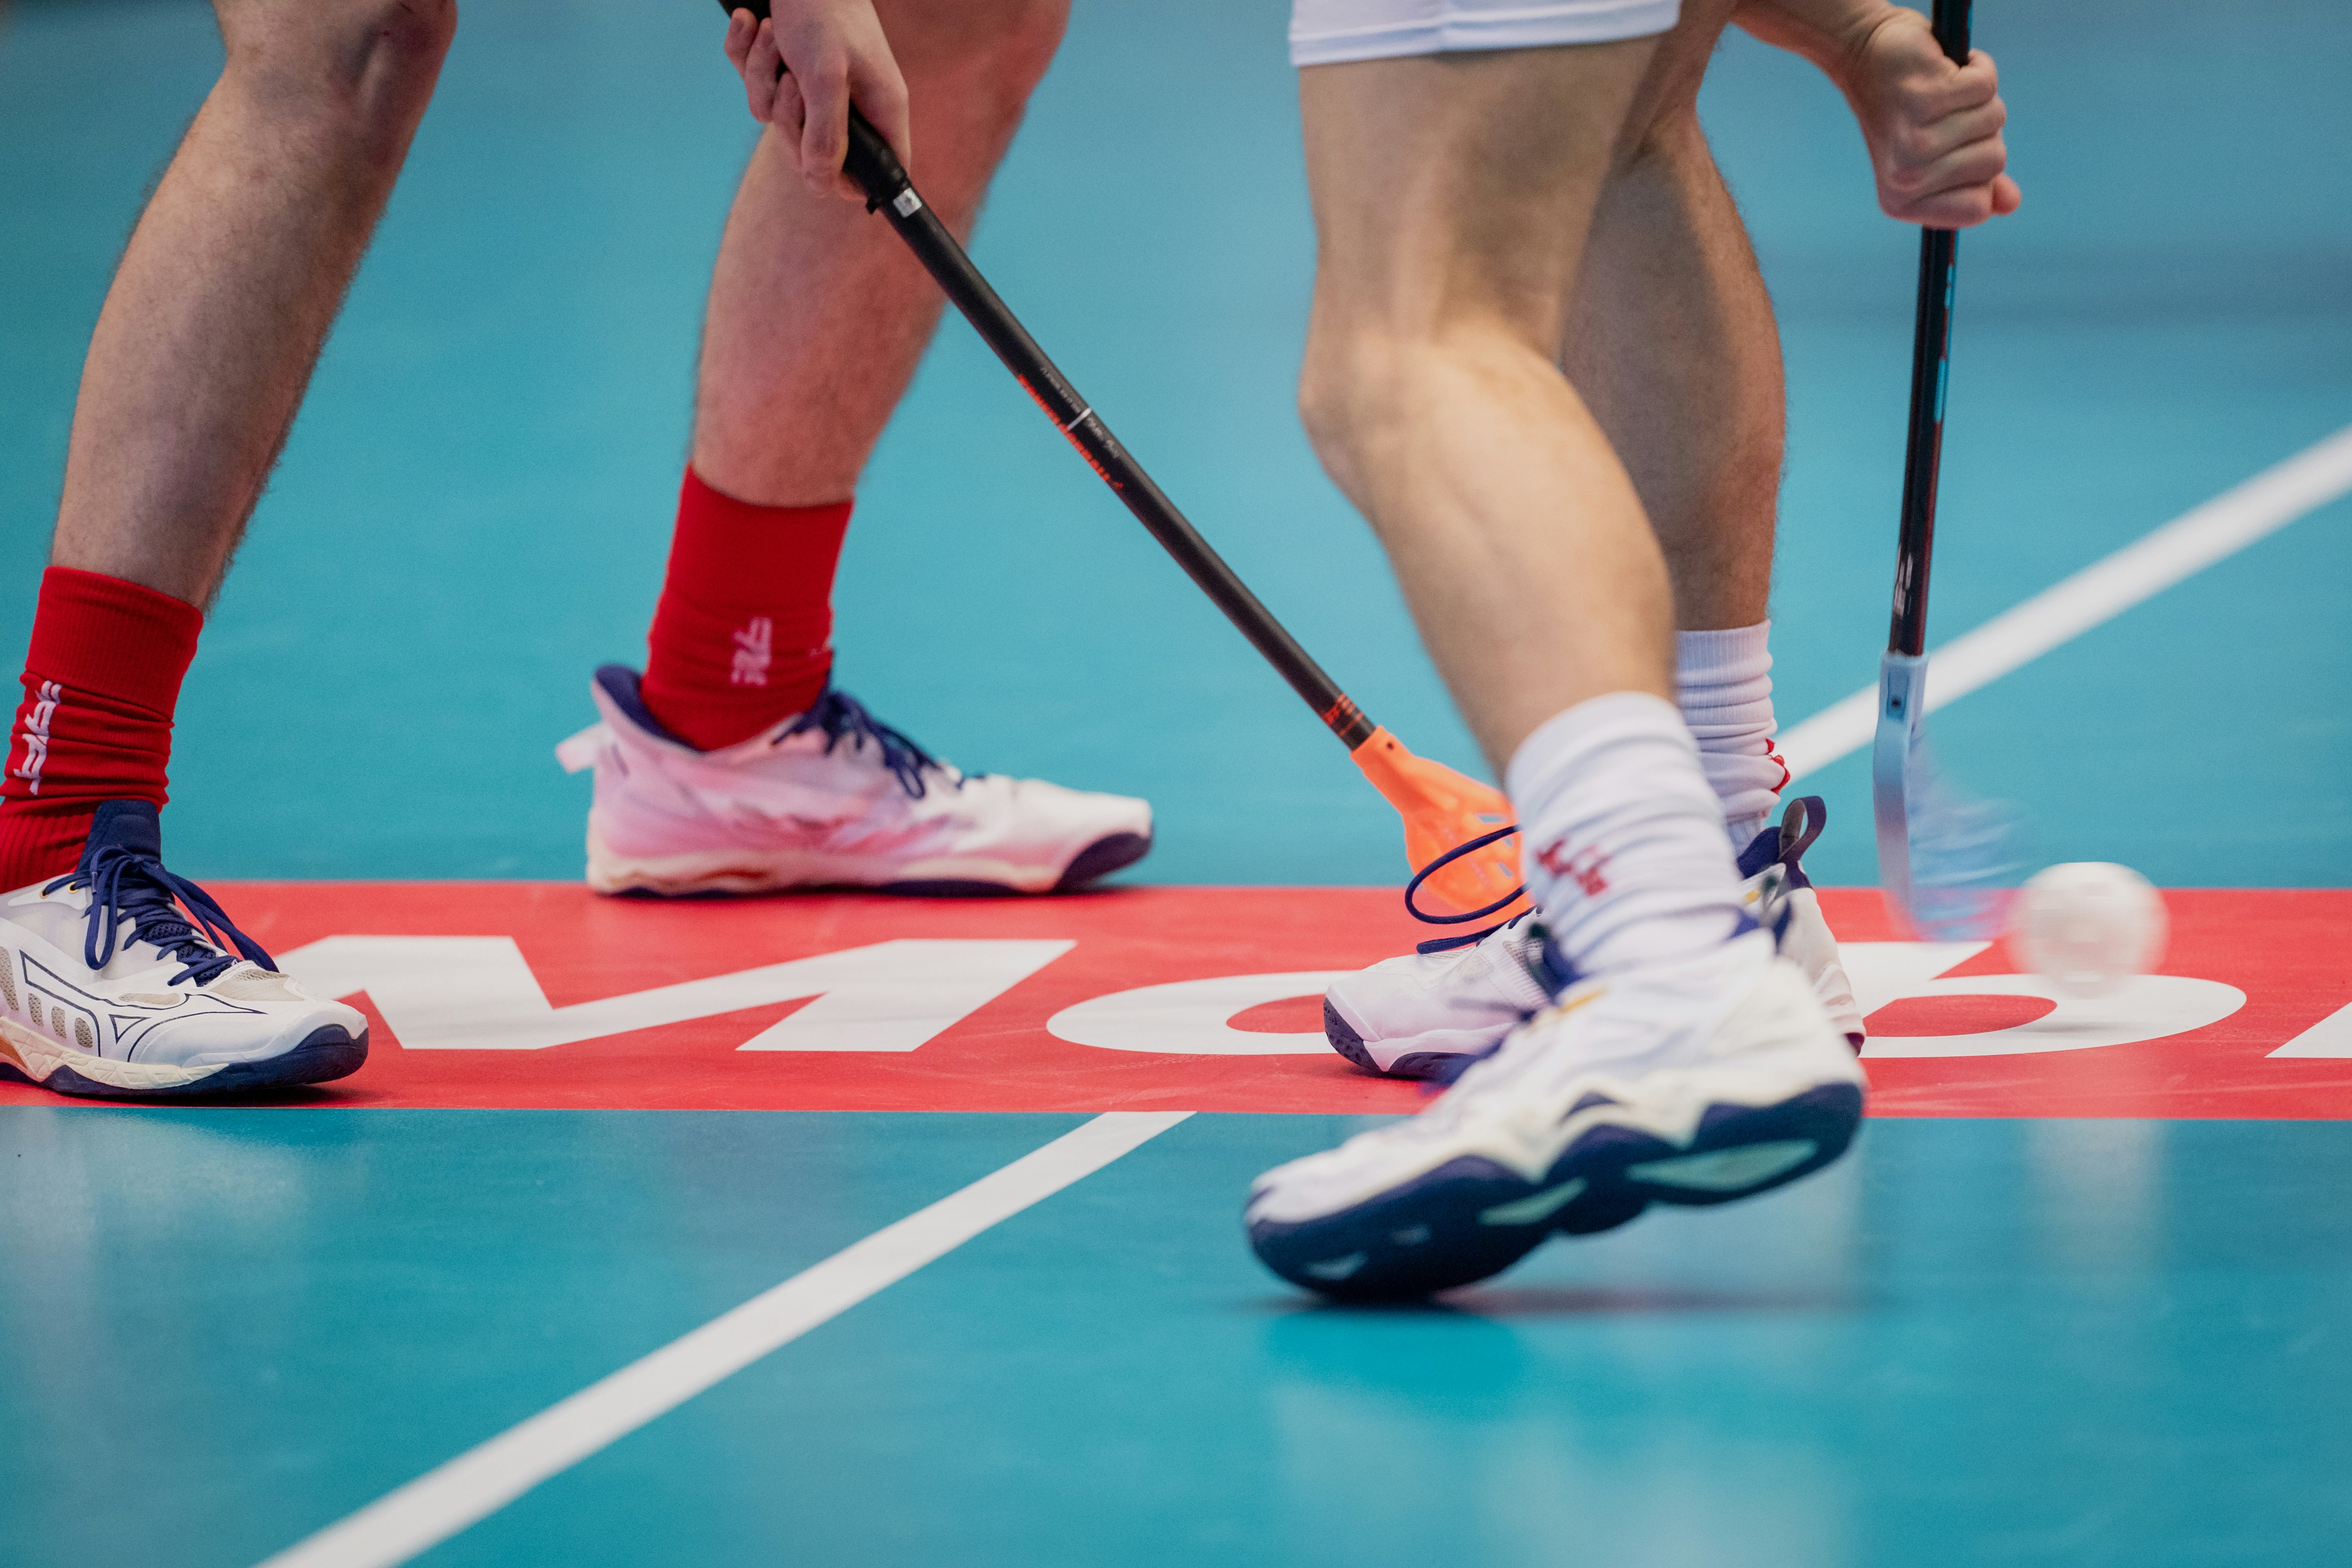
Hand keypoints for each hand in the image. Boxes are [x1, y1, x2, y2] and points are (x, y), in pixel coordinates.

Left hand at [723, 2, 911, 199]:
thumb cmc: (823, 14)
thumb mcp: (825, 78)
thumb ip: (827, 135)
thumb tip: (821, 186)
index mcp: (879, 112)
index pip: (883, 173)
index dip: (852, 182)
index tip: (821, 165)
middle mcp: (852, 108)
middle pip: (814, 155)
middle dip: (789, 120)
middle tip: (792, 83)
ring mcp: (817, 93)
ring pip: (777, 119)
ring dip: (763, 75)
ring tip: (774, 37)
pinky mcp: (787, 73)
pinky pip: (757, 88)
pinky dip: (748, 55)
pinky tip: (753, 25)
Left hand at [1836, 7, 2020, 226]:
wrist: (1867, 57)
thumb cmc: (1909, 111)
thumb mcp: (1940, 154)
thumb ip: (1976, 183)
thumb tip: (2011, 204)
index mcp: (1902, 201)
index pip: (1977, 210)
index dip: (1982, 178)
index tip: (1954, 154)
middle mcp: (1904, 178)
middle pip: (1994, 162)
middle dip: (1983, 133)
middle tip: (1945, 116)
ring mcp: (1914, 139)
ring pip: (1994, 120)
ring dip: (1979, 98)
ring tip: (1943, 92)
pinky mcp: (1926, 96)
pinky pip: (1985, 85)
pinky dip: (1978, 68)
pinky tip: (1946, 68)